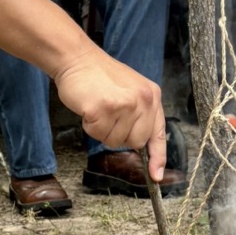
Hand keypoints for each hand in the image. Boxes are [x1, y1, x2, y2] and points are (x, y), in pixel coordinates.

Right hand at [52, 48, 167, 180]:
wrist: (77, 59)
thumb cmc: (100, 77)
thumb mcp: (131, 91)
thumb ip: (139, 114)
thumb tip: (140, 144)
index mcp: (152, 97)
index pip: (158, 134)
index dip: (157, 157)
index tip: (156, 175)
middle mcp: (143, 100)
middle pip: (135, 142)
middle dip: (119, 135)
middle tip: (108, 114)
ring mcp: (124, 105)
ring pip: (114, 141)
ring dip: (102, 130)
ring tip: (98, 107)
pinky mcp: (104, 109)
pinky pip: (97, 134)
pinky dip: (89, 125)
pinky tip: (89, 108)